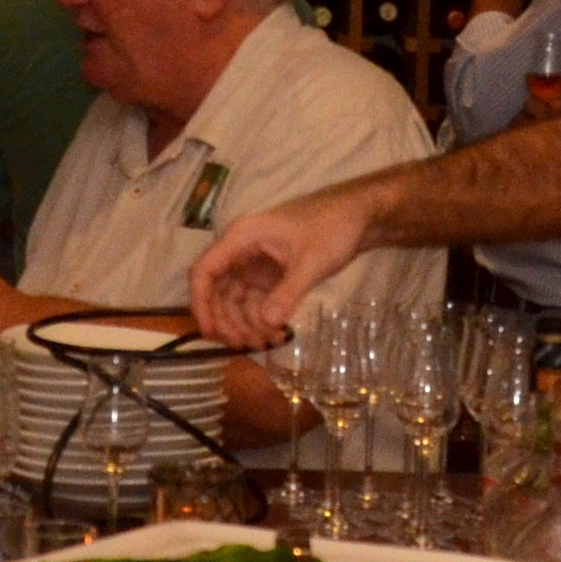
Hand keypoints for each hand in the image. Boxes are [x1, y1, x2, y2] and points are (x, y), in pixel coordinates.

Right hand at [190, 198, 365, 347]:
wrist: (359, 216)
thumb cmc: (333, 228)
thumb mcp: (313, 261)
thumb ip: (289, 292)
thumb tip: (267, 324)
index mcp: (242, 238)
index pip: (205, 271)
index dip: (201, 303)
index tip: (209, 332)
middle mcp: (242, 251)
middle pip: (217, 291)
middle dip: (226, 320)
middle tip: (243, 345)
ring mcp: (255, 264)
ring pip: (236, 300)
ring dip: (245, 324)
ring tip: (264, 344)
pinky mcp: (269, 275)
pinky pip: (255, 301)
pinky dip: (261, 319)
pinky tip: (276, 336)